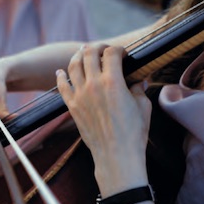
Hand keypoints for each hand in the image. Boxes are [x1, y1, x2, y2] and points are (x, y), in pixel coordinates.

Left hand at [56, 45, 150, 195]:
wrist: (116, 156)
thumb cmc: (133, 133)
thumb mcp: (143, 106)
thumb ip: (138, 89)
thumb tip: (138, 81)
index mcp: (113, 82)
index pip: (111, 53)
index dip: (118, 49)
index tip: (123, 54)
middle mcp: (93, 84)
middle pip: (89, 53)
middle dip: (97, 47)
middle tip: (103, 50)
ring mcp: (79, 95)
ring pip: (73, 65)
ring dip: (79, 56)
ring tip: (83, 54)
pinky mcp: (72, 106)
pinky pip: (61, 86)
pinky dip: (60, 76)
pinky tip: (60, 71)